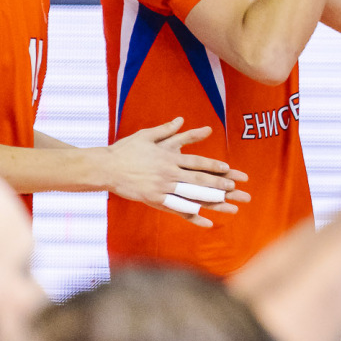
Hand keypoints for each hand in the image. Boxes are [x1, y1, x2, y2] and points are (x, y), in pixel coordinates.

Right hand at [109, 117, 250, 228]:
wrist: (104, 167)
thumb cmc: (125, 150)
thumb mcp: (146, 135)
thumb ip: (166, 129)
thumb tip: (181, 119)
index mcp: (169, 157)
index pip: (197, 162)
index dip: (214, 166)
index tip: (229, 169)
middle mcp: (168, 173)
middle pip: (198, 179)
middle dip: (219, 184)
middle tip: (236, 188)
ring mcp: (161, 187)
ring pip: (191, 195)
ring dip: (210, 200)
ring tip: (228, 204)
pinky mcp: (153, 200)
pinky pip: (177, 209)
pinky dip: (192, 215)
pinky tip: (206, 221)